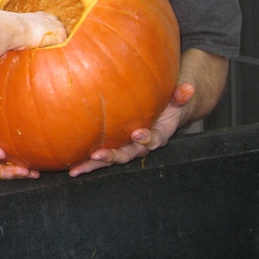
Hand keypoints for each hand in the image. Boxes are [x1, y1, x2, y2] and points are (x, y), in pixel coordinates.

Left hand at [68, 82, 195, 176]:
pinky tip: (70, 164)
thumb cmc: (171, 102)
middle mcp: (142, 144)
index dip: (146, 138)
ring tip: (76, 169)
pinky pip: (101, 153)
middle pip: (128, 154)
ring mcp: (128, 146)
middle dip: (113, 156)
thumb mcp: (179, 97)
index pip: (154, 139)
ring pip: (111, 158)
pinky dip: (87, 160)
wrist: (167, 110)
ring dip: (94, 164)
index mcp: (159, 133)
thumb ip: (182, 95)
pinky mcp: (115, 144)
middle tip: (98, 155)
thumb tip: (188, 89)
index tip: (137, 134)